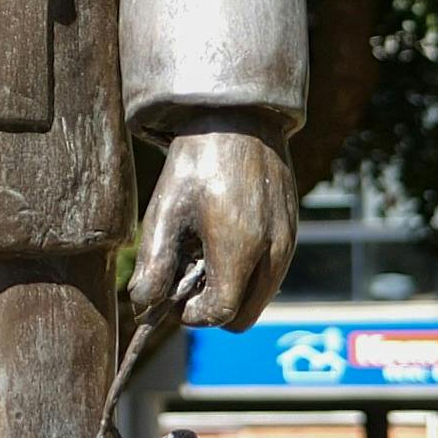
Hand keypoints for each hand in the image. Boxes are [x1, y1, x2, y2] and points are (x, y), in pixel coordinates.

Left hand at [128, 113, 295, 332]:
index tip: (172, 298)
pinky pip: (270, 276)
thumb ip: (153, 264)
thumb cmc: (196, 163)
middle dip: (212, 308)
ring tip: (203, 256)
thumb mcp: (164, 210)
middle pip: (242, 318)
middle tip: (186, 279)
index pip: (220, 314)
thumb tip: (144, 304)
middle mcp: (273, 252)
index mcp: (240, 248)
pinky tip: (223, 241)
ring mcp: (288, 243)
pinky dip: (247, 274)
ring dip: (231, 292)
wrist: (239, 120)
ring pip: (259, 299)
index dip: (191, 315)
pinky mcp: (293, 233)